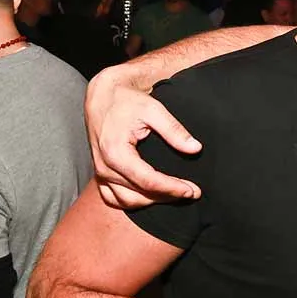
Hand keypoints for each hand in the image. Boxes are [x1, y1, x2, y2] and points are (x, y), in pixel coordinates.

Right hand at [86, 66, 202, 208]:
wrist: (102, 95)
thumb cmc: (127, 100)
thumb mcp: (153, 109)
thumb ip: (174, 130)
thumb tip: (196, 148)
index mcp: (116, 153)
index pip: (149, 182)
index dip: (173, 188)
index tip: (193, 190)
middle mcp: (105, 167)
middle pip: (139, 195)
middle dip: (168, 196)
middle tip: (192, 193)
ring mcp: (101, 172)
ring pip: (126, 201)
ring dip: (152, 202)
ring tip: (175, 195)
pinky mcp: (100, 173)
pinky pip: (113, 198)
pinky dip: (133, 201)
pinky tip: (152, 196)